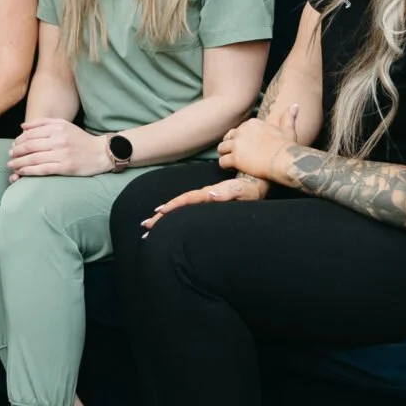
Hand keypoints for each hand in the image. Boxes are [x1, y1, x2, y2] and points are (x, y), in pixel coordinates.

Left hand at [6, 118, 110, 179]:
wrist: (101, 153)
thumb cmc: (80, 139)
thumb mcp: (64, 125)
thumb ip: (43, 123)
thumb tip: (22, 126)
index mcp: (57, 127)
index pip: (31, 133)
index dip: (19, 140)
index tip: (13, 145)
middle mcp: (59, 139)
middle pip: (30, 146)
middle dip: (16, 152)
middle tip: (10, 156)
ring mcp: (62, 153)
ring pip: (33, 158)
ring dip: (19, 163)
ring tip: (11, 165)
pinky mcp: (65, 167)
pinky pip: (42, 169)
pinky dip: (28, 171)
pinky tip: (21, 172)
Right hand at [141, 175, 266, 232]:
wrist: (260, 179)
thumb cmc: (254, 188)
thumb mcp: (244, 191)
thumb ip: (228, 193)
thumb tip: (210, 194)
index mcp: (210, 194)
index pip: (187, 200)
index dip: (173, 206)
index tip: (158, 213)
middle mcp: (206, 195)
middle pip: (179, 204)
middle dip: (162, 215)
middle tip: (145, 226)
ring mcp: (207, 197)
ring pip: (182, 205)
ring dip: (166, 214)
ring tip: (151, 222)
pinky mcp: (212, 199)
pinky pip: (190, 205)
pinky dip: (177, 211)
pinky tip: (171, 217)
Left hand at [216, 105, 300, 182]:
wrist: (283, 160)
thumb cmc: (286, 147)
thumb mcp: (288, 130)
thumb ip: (288, 117)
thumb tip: (295, 105)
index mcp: (252, 124)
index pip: (239, 129)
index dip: (241, 138)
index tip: (247, 146)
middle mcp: (242, 131)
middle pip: (228, 137)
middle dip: (230, 145)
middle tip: (236, 154)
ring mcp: (237, 144)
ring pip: (221, 148)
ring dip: (225, 154)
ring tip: (230, 161)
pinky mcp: (235, 158)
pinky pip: (222, 161)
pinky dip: (225, 165)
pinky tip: (231, 168)